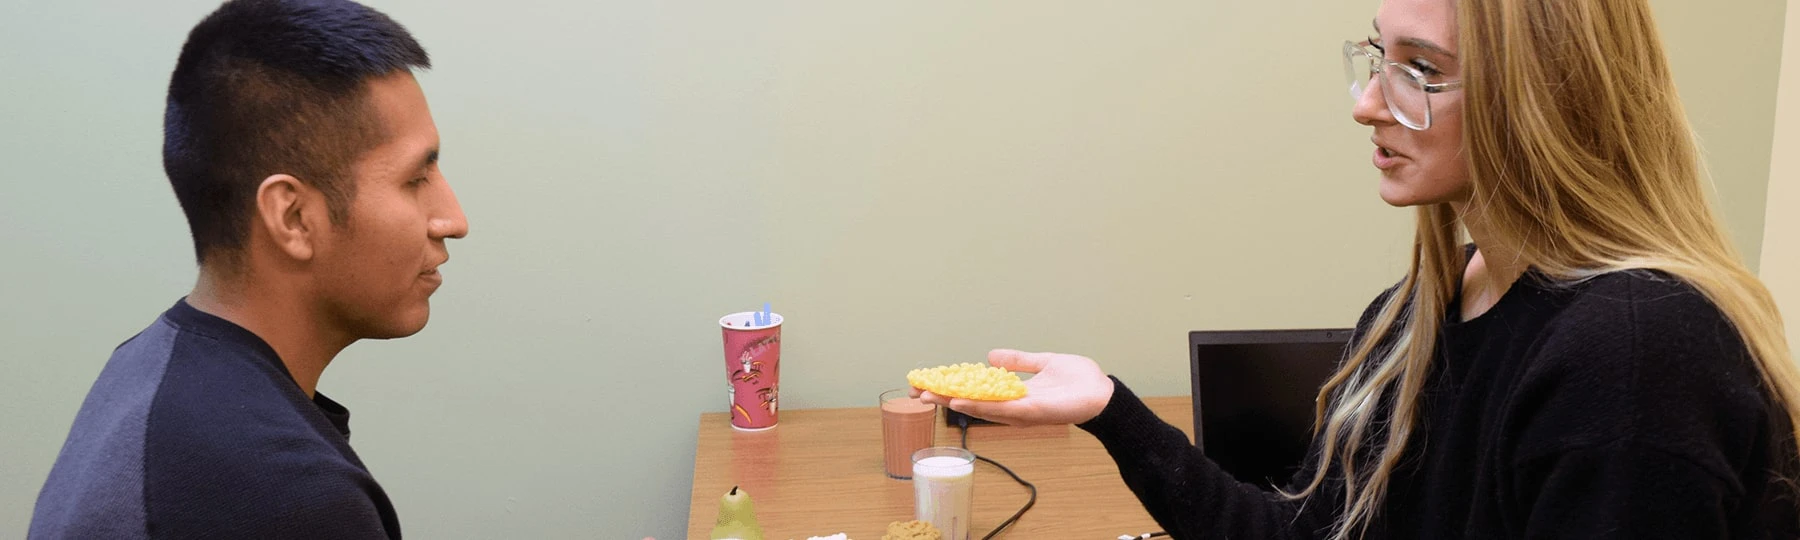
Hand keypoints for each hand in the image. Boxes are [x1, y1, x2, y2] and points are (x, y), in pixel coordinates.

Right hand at [913, 349, 1114, 425]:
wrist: (1104, 394)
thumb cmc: (1080, 381)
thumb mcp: (1043, 362)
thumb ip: (1018, 361)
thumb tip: (992, 356)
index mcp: (1014, 394)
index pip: (977, 391)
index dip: (952, 387)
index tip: (928, 381)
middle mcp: (1013, 406)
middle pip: (972, 402)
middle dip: (944, 396)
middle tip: (916, 390)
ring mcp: (1020, 411)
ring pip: (979, 407)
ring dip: (954, 401)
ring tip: (930, 394)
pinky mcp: (1031, 413)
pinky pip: (1000, 410)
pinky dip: (979, 406)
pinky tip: (961, 401)